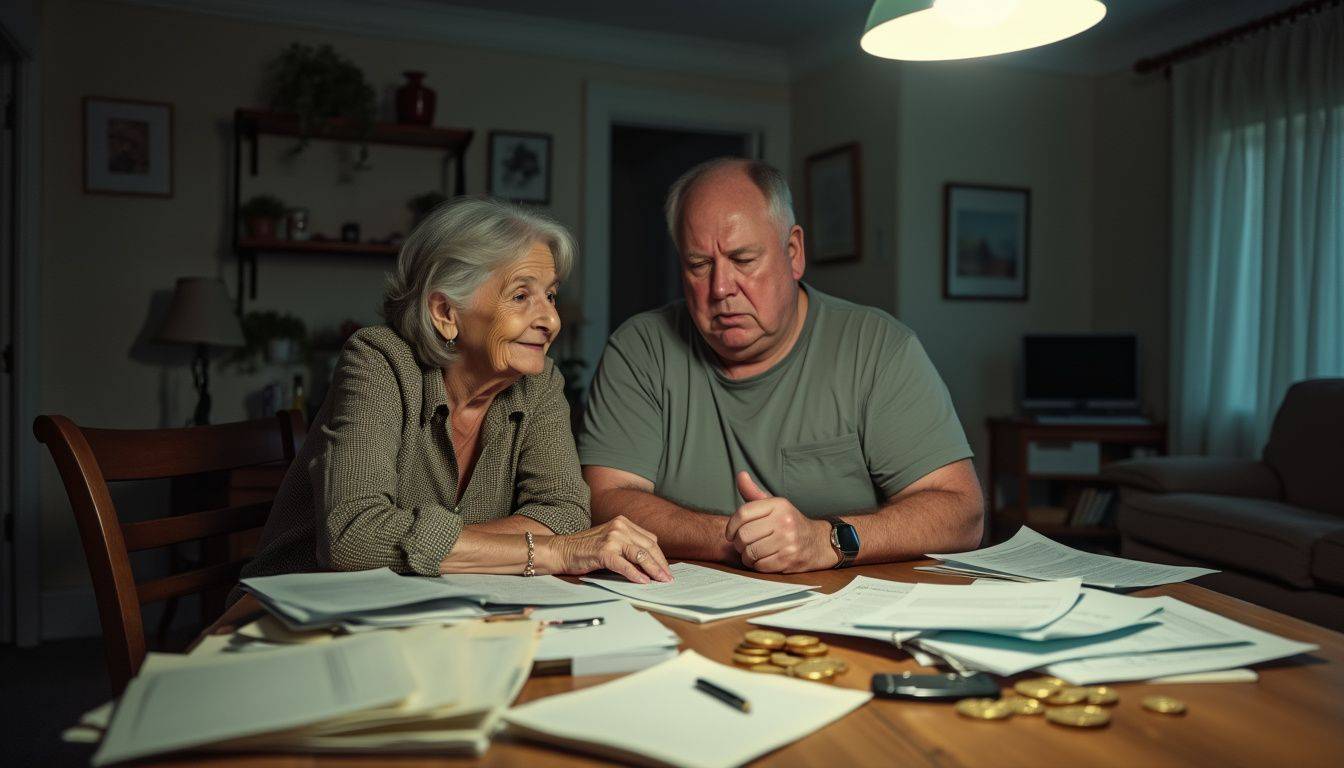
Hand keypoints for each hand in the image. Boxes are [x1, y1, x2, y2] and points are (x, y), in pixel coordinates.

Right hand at [541, 516, 672, 583]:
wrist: (562, 550)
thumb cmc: (586, 549)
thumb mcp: (611, 540)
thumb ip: (628, 546)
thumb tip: (650, 564)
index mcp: (623, 522)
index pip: (650, 539)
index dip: (660, 556)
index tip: (665, 569)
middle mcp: (620, 527)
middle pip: (649, 547)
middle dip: (661, 564)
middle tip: (668, 578)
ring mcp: (612, 538)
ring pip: (640, 555)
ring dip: (653, 570)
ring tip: (661, 581)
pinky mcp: (604, 552)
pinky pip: (625, 565)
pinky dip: (635, 574)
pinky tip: (643, 582)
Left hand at [725, 472, 837, 572]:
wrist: (818, 542)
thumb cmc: (789, 522)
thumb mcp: (774, 505)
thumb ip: (754, 493)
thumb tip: (740, 475)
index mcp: (778, 505)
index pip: (743, 513)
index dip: (731, 526)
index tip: (731, 534)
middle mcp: (784, 521)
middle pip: (744, 535)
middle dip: (739, 544)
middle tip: (743, 545)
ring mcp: (788, 541)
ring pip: (750, 552)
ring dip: (747, 556)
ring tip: (752, 553)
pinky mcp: (789, 559)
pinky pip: (760, 566)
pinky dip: (757, 566)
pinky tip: (762, 560)